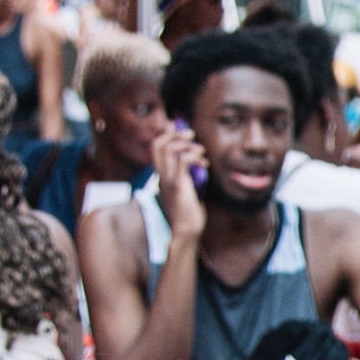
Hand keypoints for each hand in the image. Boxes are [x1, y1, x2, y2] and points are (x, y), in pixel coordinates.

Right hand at [151, 123, 206, 237]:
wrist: (186, 231)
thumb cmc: (188, 214)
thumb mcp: (186, 190)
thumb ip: (187, 177)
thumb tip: (198, 165)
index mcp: (162, 176)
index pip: (156, 149)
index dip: (165, 134)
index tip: (178, 128)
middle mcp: (161, 176)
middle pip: (158, 145)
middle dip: (174, 134)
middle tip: (191, 134)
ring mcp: (168, 181)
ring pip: (168, 150)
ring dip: (186, 144)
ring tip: (200, 150)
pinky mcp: (178, 186)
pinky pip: (182, 161)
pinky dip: (193, 156)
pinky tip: (204, 163)